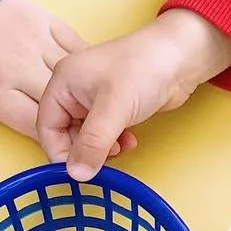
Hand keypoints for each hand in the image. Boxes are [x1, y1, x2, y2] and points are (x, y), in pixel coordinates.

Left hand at [0, 0, 104, 168]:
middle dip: (83, 125)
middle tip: (100, 139)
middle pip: (63, 106)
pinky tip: (98, 77)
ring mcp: (39, 44)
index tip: (70, 153)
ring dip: (93, 97)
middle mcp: (23, 70)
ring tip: (108, 113)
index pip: (36, 126)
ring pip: (77, 78)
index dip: (57, 143)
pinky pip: (76, 46)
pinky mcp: (47, 22)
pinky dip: (89, 64)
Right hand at [38, 10, 230, 181]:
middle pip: (65, 133)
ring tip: (119, 148)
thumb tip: (76, 174)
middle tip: (103, 160)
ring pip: (86, 135)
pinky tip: (129, 140)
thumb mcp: (114, 108)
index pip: (47, 126)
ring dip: (101, 148)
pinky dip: (114, 141)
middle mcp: (75, 89)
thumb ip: (93, 143)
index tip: (77, 171)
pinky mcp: (115, 105)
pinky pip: (104, 132)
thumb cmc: (144, 67)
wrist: (182, 56)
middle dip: (84, 150)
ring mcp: (95, 97)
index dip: (60, 151)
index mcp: (63, 82)